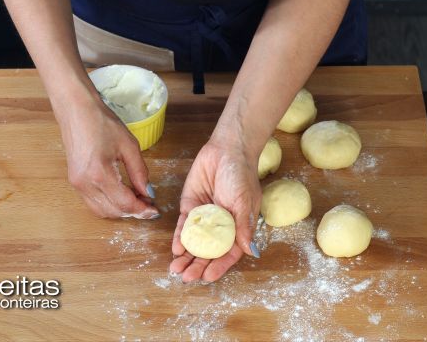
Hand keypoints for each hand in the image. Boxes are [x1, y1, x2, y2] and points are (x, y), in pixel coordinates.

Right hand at [54, 84, 158, 218]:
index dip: (142, 210)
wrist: (76, 110)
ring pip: (102, 211)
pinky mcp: (74, 182)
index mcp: (100, 174)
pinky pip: (93, 203)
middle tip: (148, 204)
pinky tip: (121, 195)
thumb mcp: (129, 145)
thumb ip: (140, 172)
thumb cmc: (102, 122)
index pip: (125, 203)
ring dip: (120, 211)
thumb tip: (148, 193)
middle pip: (114, 212)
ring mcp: (77, 184)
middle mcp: (85, 184)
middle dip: (133, 212)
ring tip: (136, 200)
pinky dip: (108, 205)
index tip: (155, 209)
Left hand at [169, 141, 260, 281]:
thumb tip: (250, 252)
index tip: (208, 276)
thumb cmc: (242, 174)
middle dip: (197, 265)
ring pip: (194, 242)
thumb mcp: (245, 202)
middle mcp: (220, 226)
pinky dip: (179, 237)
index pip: (227, 253)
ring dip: (186, 256)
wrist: (226, 150)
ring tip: (176, 269)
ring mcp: (204, 217)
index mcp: (237, 228)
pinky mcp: (190, 206)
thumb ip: (244, 227)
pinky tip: (176, 249)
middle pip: (208, 252)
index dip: (218, 266)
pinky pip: (184, 226)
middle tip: (186, 277)